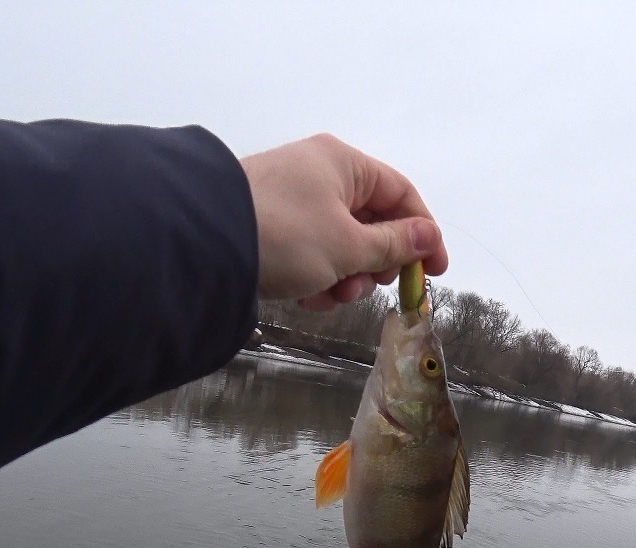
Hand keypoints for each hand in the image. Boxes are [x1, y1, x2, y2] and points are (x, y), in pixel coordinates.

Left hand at [240, 134, 449, 310]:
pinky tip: (303, 296)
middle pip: (371, 222)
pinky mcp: (272, 228)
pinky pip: (312, 253)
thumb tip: (429, 235)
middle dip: (374, 263)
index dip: (423, 234)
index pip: (401, 195)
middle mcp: (320, 174)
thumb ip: (395, 244)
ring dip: (344, 277)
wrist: (201, 243)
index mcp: (343, 164)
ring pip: (342, 244)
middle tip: (366, 286)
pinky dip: (316, 278)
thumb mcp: (349, 245)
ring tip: (327, 294)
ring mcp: (293, 201)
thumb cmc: (285, 235)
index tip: (434, 272)